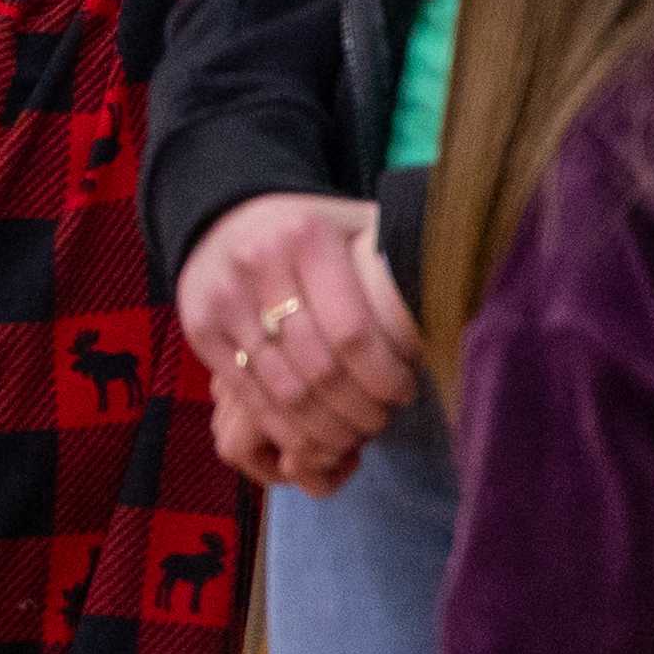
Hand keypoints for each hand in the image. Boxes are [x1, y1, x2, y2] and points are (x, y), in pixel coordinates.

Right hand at [179, 192, 418, 495]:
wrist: (226, 218)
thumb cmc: (312, 233)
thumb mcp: (357, 227)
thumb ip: (398, 261)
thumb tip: (453, 305)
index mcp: (307, 236)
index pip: (353, 332)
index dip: (386, 376)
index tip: (406, 391)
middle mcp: (258, 264)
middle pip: (319, 370)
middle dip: (360, 410)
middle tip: (383, 421)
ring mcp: (223, 300)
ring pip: (284, 392)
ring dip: (327, 428)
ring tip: (355, 434)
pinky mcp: (200, 331)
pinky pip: (250, 397)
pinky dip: (288, 429)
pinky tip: (316, 435)